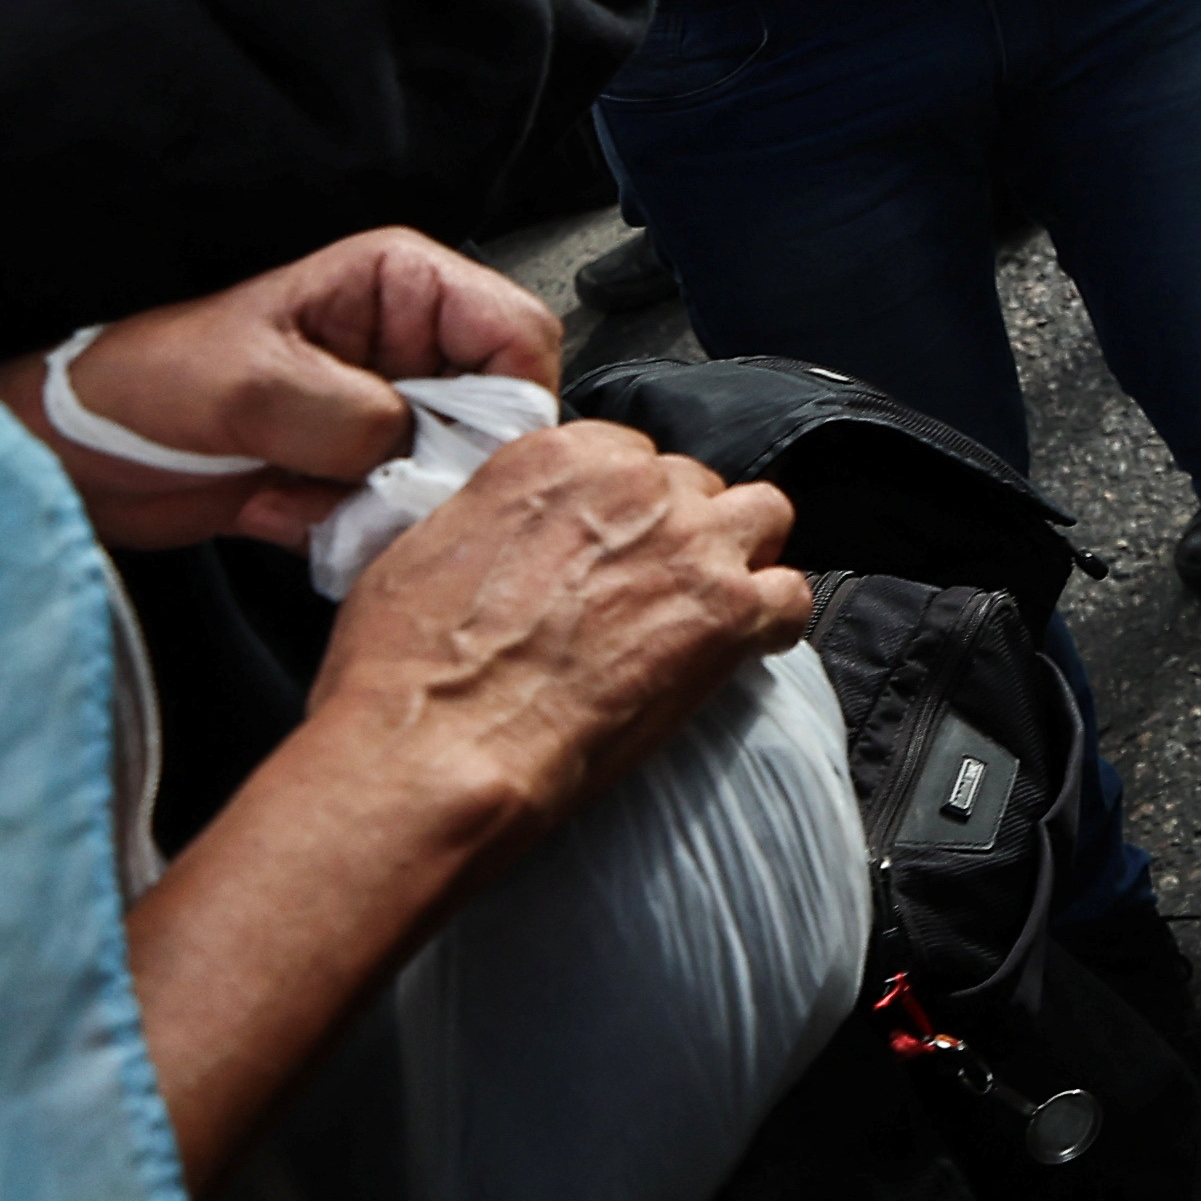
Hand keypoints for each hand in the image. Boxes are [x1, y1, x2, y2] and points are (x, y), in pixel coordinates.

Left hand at [0, 227, 559, 552]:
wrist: (73, 453)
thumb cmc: (146, 384)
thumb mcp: (255, 386)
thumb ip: (357, 416)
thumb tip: (427, 460)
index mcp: (400, 285)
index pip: (515, 331)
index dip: (513, 398)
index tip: (476, 457)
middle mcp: (406, 344)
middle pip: (497, 409)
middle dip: (443, 463)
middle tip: (383, 492)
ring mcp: (385, 411)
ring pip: (455, 470)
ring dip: (389, 504)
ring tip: (305, 500)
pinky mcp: (357, 471)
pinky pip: (402, 511)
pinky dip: (354, 531)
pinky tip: (283, 513)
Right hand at [308, 420, 814, 850]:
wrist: (437, 749)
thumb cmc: (408, 669)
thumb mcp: (422, 550)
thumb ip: (494, 514)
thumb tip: (512, 529)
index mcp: (557, 457)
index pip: (625, 451)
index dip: (623, 506)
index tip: (612, 543)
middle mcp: (634, 483)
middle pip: (690, 486)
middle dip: (676, 532)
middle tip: (648, 589)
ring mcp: (691, 544)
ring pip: (760, 517)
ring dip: (739, 556)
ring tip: (707, 605)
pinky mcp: (728, 613)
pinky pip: (792, 596)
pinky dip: (775, 622)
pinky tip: (744, 647)